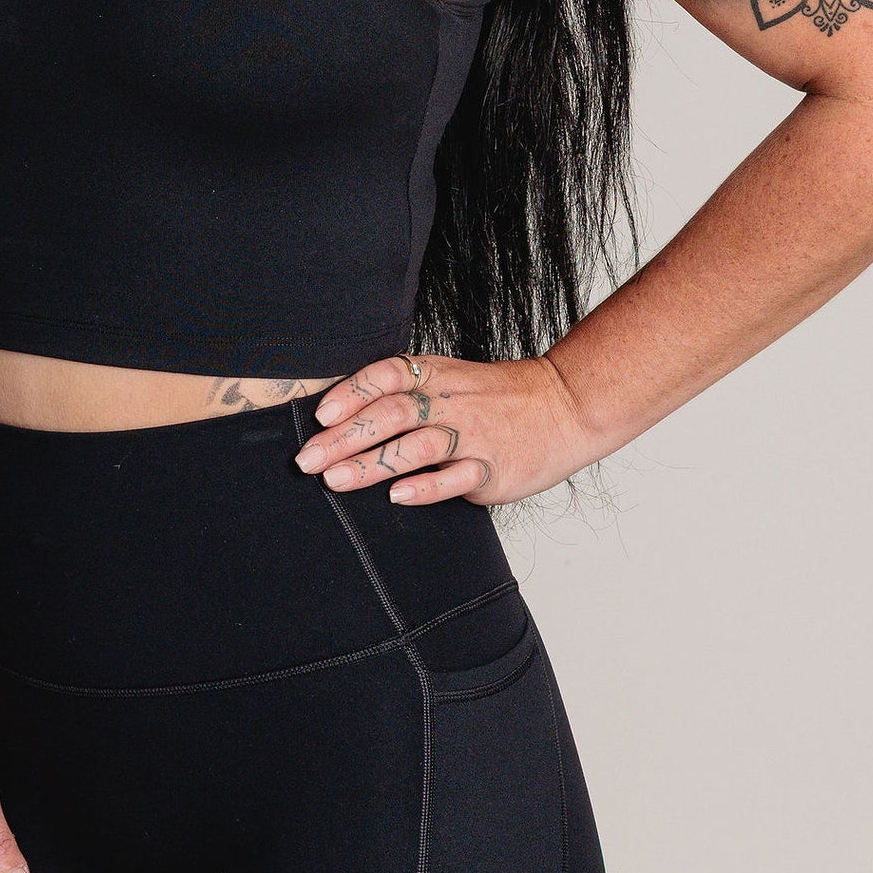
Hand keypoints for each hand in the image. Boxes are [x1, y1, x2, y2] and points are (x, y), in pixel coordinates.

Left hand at [293, 351, 590, 507]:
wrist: (566, 406)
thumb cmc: (499, 399)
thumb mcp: (452, 380)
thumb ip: (407, 394)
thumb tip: (344, 417)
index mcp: (437, 376)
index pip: (387, 376)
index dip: (352, 393)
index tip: (321, 415)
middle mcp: (451, 402)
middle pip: (391, 414)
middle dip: (344, 437)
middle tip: (307, 460)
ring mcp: (473, 436)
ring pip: (416, 447)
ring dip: (371, 464)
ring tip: (335, 480)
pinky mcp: (493, 469)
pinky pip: (456, 478)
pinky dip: (426, 487)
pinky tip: (397, 496)